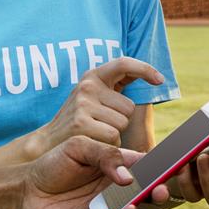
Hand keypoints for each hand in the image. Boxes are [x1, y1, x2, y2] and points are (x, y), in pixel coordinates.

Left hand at [19, 135, 170, 208]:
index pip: (150, 168)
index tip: (173, 170)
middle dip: (159, 196)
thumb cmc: (54, 163)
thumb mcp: (79, 147)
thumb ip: (106, 156)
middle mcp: (119, 190)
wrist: (26, 190)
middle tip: (158, 193)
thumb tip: (128, 178)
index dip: (165, 170)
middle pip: (150, 197)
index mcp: (121, 167)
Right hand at [32, 56, 164, 155]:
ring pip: (122, 123)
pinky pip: (113, 137)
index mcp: (93, 76)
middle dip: (121, 120)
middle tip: (100, 124)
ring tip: (95, 133)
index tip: (160, 80)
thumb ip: (115, 89)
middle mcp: (88, 86)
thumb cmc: (79, 120)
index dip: (145, 69)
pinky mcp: (81, 123)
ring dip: (115, 134)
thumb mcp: (93, 97)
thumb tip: (154, 78)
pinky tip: (92, 142)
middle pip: (129, 106)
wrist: (48, 142)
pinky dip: (108, 145)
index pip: (124, 63)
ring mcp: (83, 104)